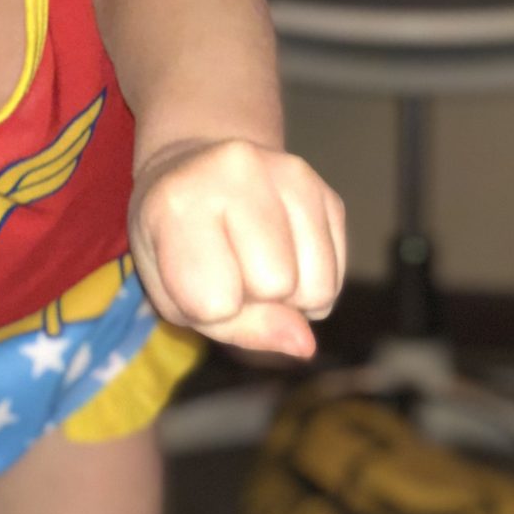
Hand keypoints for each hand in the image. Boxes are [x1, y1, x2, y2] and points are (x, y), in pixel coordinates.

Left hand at [129, 139, 344, 358]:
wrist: (192, 176)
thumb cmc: (176, 245)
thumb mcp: (176, 297)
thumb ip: (237, 328)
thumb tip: (305, 342)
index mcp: (178, 200)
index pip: (215, 300)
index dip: (210, 309)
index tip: (194, 277)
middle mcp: (236, 170)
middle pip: (275, 285)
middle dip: (256, 296)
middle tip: (229, 265)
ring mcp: (289, 172)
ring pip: (316, 287)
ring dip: (292, 296)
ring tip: (256, 260)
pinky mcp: (326, 189)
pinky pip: (337, 276)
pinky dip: (313, 283)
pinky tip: (283, 253)